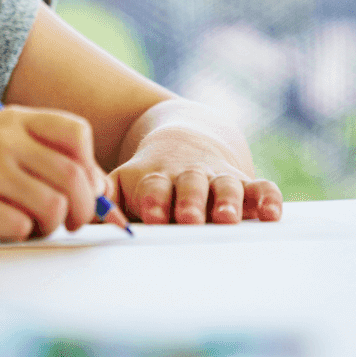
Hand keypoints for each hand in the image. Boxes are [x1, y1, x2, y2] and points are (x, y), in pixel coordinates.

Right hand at [0, 108, 102, 241]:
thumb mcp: (6, 149)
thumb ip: (52, 163)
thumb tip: (105, 197)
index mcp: (16, 119)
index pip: (77, 133)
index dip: (90, 168)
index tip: (82, 190)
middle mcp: (2, 139)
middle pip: (73, 176)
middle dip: (84, 209)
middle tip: (71, 224)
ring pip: (53, 206)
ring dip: (51, 227)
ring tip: (31, 226)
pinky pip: (21, 228)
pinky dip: (21, 237)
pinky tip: (2, 230)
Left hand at [108, 127, 282, 224]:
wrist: (186, 138)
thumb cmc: (150, 176)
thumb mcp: (125, 180)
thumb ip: (106, 199)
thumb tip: (84, 214)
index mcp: (155, 177)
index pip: (154, 186)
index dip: (154, 199)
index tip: (153, 215)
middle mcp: (188, 175)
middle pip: (190, 186)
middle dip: (190, 201)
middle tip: (189, 218)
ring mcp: (218, 177)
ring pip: (226, 186)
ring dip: (227, 201)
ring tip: (227, 218)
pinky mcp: (245, 182)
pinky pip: (261, 188)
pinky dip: (268, 199)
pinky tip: (271, 215)